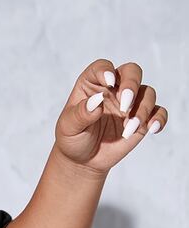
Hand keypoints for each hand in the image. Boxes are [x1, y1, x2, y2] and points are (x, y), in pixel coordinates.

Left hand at [53, 59, 167, 176]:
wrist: (83, 160)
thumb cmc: (73, 138)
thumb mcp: (68, 127)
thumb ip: (81, 113)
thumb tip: (96, 101)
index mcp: (92, 84)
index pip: (102, 67)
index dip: (106, 70)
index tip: (109, 83)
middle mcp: (114, 89)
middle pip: (132, 71)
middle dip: (132, 84)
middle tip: (125, 104)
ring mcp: (130, 103)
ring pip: (147, 92)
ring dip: (142, 109)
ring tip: (129, 128)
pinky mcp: (141, 119)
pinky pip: (158, 112)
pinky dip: (159, 118)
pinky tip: (152, 128)